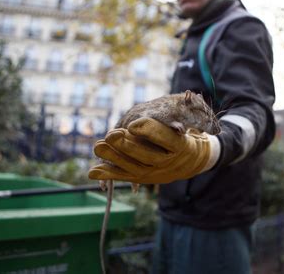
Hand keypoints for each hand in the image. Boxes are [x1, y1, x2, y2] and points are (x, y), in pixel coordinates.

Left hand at [88, 117, 214, 183]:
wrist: (191, 161)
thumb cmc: (184, 135)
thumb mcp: (189, 123)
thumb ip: (178, 116)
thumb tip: (185, 105)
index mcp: (181, 146)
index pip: (166, 138)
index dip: (149, 131)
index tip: (133, 124)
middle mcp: (168, 163)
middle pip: (147, 156)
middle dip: (128, 146)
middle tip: (111, 135)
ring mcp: (155, 173)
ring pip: (133, 167)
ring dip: (114, 157)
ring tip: (98, 146)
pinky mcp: (143, 178)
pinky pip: (125, 177)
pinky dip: (108, 174)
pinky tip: (92, 172)